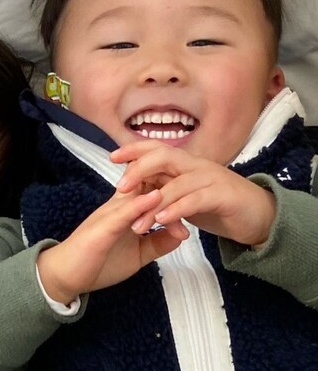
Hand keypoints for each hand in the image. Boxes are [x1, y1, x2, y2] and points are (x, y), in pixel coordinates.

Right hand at [37, 187, 187, 304]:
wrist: (66, 275)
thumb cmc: (98, 264)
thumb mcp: (137, 254)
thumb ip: (158, 242)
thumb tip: (182, 233)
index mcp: (125, 209)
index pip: (150, 185)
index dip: (171, 179)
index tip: (195, 183)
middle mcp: (117, 205)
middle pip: (145, 180)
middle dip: (170, 176)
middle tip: (197, 177)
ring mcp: (110, 214)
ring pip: (138, 192)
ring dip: (160, 185)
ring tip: (184, 179)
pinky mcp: (103, 227)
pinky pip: (124, 211)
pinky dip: (141, 204)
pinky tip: (157, 197)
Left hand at [112, 141, 275, 245]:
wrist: (258, 216)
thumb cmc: (216, 205)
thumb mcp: (184, 195)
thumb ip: (164, 188)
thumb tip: (136, 187)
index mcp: (185, 164)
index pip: (156, 148)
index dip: (134, 149)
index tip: (112, 156)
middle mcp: (196, 166)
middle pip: (163, 157)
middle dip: (139, 169)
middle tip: (120, 188)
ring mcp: (210, 179)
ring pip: (176, 183)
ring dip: (154, 203)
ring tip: (137, 221)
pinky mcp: (222, 196)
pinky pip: (195, 200)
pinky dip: (177, 209)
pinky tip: (162, 220)